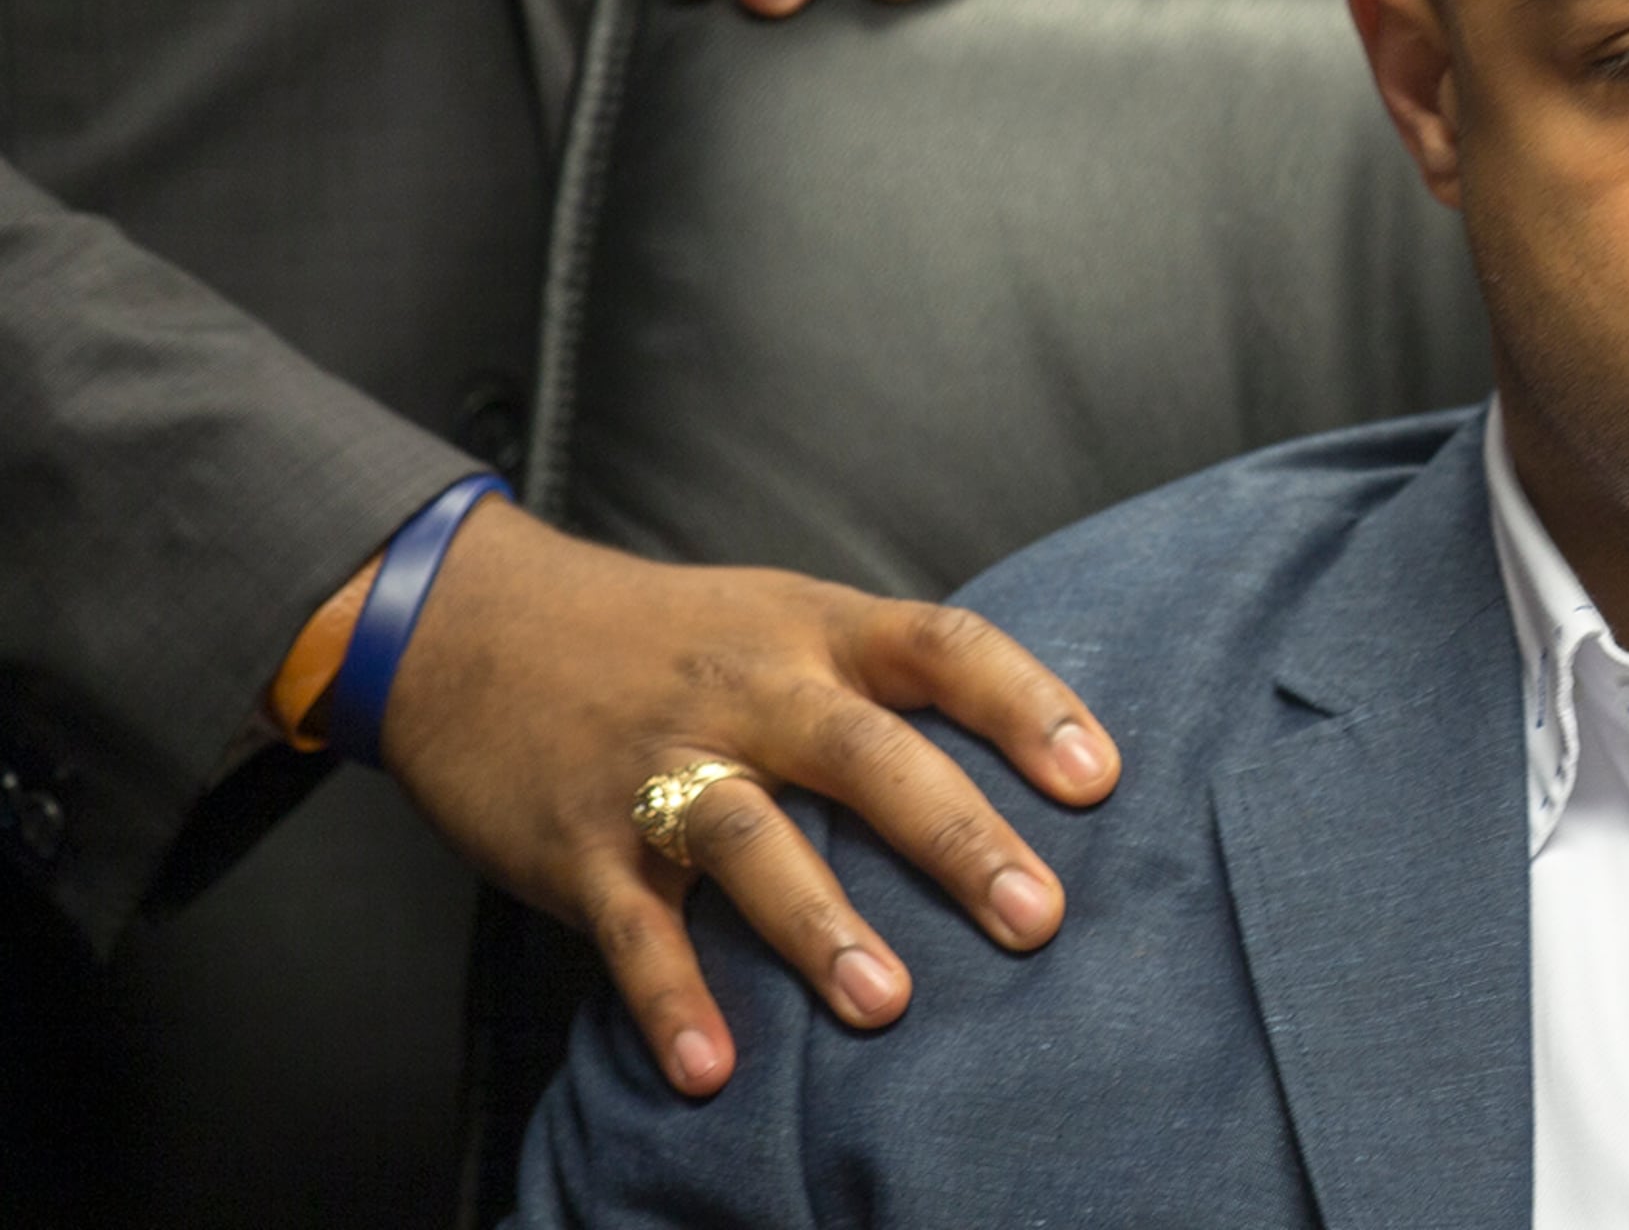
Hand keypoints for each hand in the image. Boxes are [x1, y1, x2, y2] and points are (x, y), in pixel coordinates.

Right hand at [376, 497, 1121, 1097]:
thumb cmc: (669, 636)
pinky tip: (713, 1070)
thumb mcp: (785, 617)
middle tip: (1035, 917)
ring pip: (746, 836)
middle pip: (863, 751)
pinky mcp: (576, 840)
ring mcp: (658, 762)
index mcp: (816, 630)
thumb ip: (887, 680)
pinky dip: (670, 998)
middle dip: (954, 836)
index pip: (943, 648)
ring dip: (817, 923)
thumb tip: (1029, 756)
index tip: (1100, 779)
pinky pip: (629, 926)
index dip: (1028, 705)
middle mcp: (747, 686)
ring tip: (884, 1004)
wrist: (469, 625)